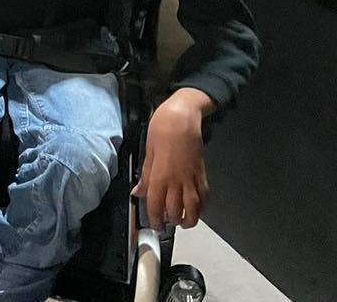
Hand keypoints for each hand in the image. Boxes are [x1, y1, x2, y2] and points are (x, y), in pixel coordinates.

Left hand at [134, 88, 211, 228]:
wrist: (182, 118)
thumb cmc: (161, 130)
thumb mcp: (147, 151)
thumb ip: (145, 175)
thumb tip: (138, 192)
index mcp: (160, 175)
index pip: (156, 205)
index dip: (154, 218)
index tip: (153, 225)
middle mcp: (178, 181)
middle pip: (176, 211)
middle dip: (170, 221)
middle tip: (165, 223)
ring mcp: (193, 179)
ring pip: (194, 209)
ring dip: (189, 219)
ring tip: (182, 221)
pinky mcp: (203, 175)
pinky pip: (205, 197)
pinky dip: (201, 208)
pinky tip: (196, 209)